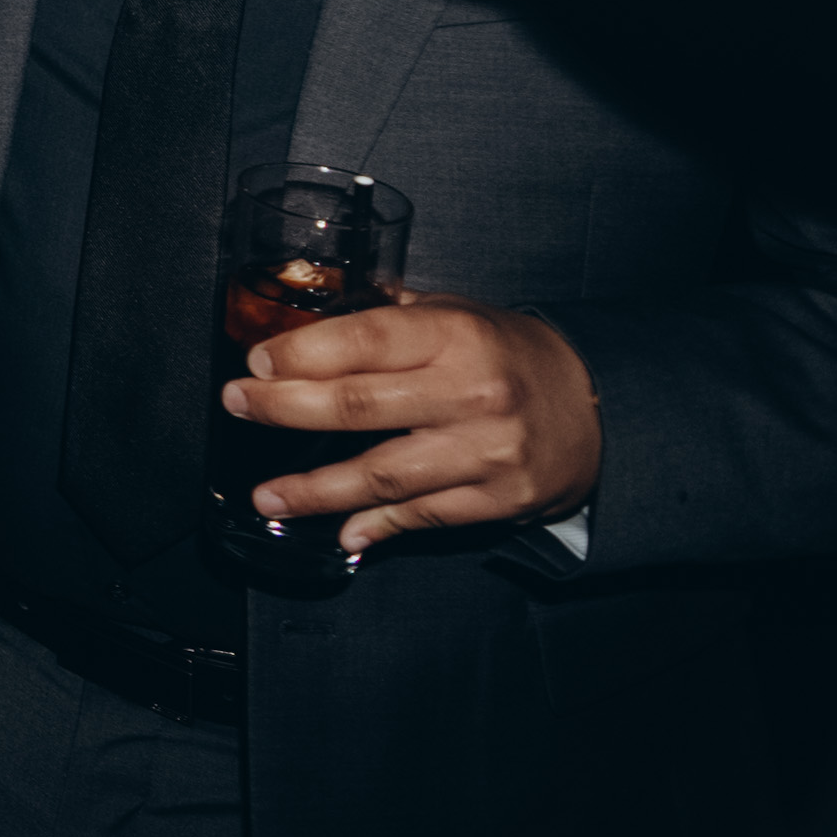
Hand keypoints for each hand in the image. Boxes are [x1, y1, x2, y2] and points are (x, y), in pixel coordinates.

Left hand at [230, 299, 606, 556]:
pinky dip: (375, 526)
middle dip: (283, 409)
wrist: (598, 406)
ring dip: (315, 489)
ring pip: (382, 475)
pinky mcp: (498, 500)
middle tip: (239, 407)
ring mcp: (485, 452)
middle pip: (356, 406)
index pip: (362, 342)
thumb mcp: (457, 315)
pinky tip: (338, 530)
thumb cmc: (510, 354)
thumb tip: (304, 306)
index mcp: (456, 335)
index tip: (256, 363)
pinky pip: (422, 518)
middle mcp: (470, 393)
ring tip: (267, 495)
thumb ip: (387, 318)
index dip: (300, 355)